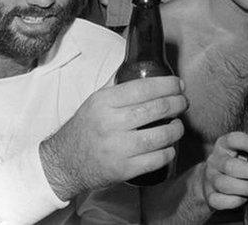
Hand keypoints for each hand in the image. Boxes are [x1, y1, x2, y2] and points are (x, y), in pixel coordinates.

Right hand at [40, 76, 186, 200]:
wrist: (64, 162)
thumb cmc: (84, 129)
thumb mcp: (95, 102)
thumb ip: (119, 90)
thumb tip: (149, 78)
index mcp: (104, 102)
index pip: (144, 88)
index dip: (167, 85)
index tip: (179, 85)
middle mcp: (111, 123)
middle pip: (157, 108)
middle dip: (178, 103)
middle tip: (183, 103)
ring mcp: (118, 148)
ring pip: (161, 135)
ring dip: (177, 128)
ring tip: (178, 125)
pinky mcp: (124, 170)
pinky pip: (157, 159)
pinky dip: (169, 151)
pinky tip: (169, 146)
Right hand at [200, 132, 247, 210]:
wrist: (211, 181)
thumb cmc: (234, 165)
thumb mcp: (242, 153)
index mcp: (223, 145)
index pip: (234, 140)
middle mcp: (215, 160)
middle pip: (230, 166)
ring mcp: (210, 178)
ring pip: (225, 184)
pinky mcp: (210, 195)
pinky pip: (219, 200)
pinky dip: (234, 201)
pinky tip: (246, 200)